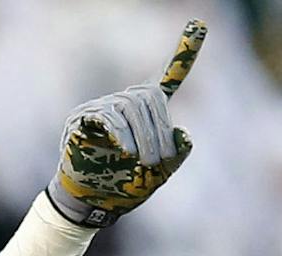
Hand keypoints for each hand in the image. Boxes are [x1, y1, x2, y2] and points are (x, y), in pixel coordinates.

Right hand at [46, 19, 204, 226]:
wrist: (91, 205)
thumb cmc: (124, 187)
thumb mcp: (158, 174)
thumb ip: (175, 155)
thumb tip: (183, 134)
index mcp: (146, 112)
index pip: (168, 77)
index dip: (185, 52)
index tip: (200, 24)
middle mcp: (124, 102)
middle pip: (149, 97)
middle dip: (159, 130)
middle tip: (161, 160)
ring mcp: (101, 107)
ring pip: (130, 107)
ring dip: (143, 136)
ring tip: (144, 163)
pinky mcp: (82, 118)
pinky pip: (107, 115)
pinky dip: (121, 133)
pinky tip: (126, 152)